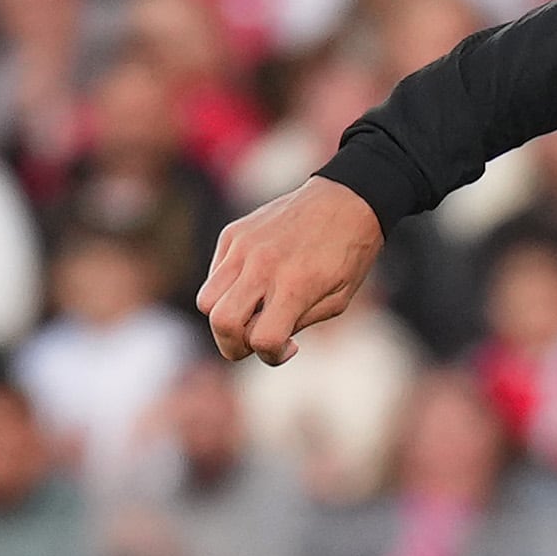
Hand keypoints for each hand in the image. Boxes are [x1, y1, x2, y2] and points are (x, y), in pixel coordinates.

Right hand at [199, 178, 386, 365]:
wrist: (347, 199)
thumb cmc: (349, 255)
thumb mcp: (337, 300)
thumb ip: (297, 323)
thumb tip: (262, 342)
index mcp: (295, 286)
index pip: (262, 340)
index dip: (271, 356)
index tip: (288, 347)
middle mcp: (263, 265)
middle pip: (222, 324)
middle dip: (234, 346)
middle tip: (256, 341)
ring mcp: (243, 247)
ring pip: (207, 301)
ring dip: (226, 317)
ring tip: (252, 312)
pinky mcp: (233, 233)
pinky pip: (215, 274)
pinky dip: (227, 289)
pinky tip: (255, 283)